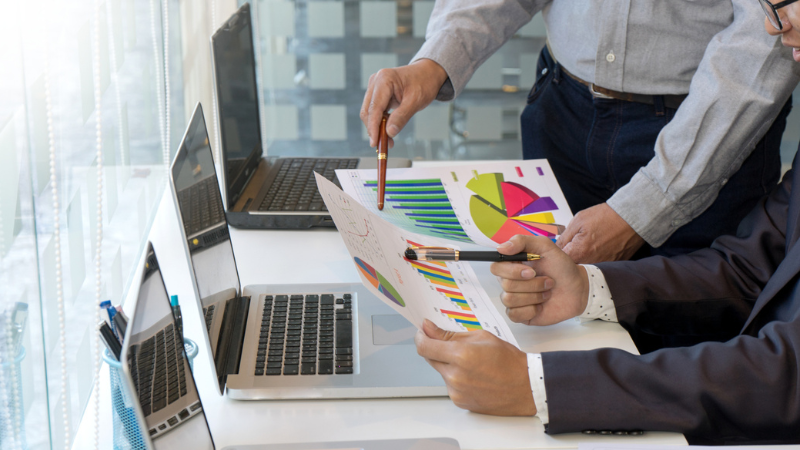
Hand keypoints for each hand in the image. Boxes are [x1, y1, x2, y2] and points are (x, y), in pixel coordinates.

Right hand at [360, 59, 447, 148]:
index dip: (373, 127)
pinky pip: (375, 111)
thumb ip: (402, 117)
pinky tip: (388, 131)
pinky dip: (380, 123)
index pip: (374, 108)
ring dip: (377, 128)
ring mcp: (375, 87)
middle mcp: (376, 81)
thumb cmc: (424, 83)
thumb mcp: (416, 101)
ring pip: (370, 113)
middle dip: (374, 130)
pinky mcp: (377, 93)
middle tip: (384, 145)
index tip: (375, 143)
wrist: (428, 73)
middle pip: (368, 111)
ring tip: (389, 140)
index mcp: (384, 79)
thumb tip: (390, 133)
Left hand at [415, 319, 535, 415]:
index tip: (422, 332)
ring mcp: (456, 391)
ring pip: (441, 372)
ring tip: (472, 364)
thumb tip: (429, 328)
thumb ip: (451, 334)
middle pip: (430, 359)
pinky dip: (457, 379)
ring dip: (449, 365)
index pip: (424, 347)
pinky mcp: (460, 402)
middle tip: (452, 345)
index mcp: (460, 355)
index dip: (420, 337)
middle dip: (437, 349)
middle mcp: (455, 376)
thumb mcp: (482, 337)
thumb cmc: (509, 361)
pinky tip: (474, 377)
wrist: (526, 387)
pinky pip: (450, 385)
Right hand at [491, 235, 589, 324]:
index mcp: (512, 265)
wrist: (578, 289)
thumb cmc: (562, 267)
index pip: (496, 267)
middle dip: (532, 284)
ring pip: (510, 299)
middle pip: (506, 284)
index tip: (531, 270)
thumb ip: (522, 241)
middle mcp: (510, 281)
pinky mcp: (520, 314)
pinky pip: (514, 314)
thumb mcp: (545, 246)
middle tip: (548, 281)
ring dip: (534, 296)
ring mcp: (514, 299)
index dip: (511, 271)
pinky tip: (541, 306)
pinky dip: (531, 310)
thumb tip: (501, 248)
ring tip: (547, 292)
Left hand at [557, 203, 644, 263]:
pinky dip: (598, 258)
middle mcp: (591, 264)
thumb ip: (563, 238)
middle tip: (576, 244)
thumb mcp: (578, 221)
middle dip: (570, 258)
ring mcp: (603, 266)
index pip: (559, 262)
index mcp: (579, 253)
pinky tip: (601, 247)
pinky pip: (599, 265)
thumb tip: (554, 249)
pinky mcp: (613, 265)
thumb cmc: (605, 217)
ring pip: (586, 267)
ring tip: (592, 244)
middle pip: (573, 267)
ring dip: (584, 258)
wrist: (632, 217)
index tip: (560, 248)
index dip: (557, 255)